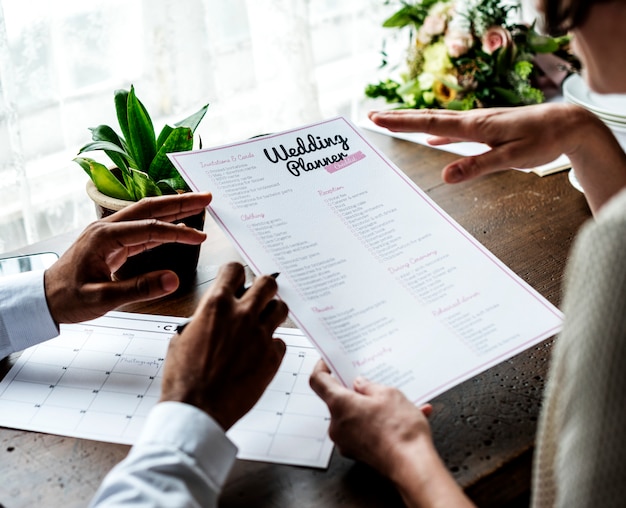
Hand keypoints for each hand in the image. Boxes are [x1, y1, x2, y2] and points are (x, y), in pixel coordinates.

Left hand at [44, 192, 211, 323]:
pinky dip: (162, 226)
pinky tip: (177, 227)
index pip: (150, 228)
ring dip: (173, 210)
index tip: (199, 237)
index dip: (178, 232)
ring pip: (147, 214)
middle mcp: (106, 227)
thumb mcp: (103, 298)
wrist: (44, 299)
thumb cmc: (67, 298)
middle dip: (180, 202)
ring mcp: (109, 232)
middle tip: (205, 197)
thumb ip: (139, 289)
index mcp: (104, 237)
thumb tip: (172, 280)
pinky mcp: (112, 241)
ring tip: (197, 206)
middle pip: (150, 208)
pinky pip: (142, 229)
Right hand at [160, 262, 287, 429]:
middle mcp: (242, 315)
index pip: (234, 269)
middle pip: (268, 282)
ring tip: (263, 324)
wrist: (196, 409)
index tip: (236, 281)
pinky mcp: (272, 356)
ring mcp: (260, 335)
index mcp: (216, 306)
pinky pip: (280, 341)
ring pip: (281, 308)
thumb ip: (203, 318)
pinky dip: (272, 345)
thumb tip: (212, 314)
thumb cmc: (184, 377)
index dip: (236, 275)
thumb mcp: (183, 337)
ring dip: (272, 313)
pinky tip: (260, 354)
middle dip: (263, 288)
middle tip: (259, 298)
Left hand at [309, 360, 431, 476]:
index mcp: (340, 405)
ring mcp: (347, 441)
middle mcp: (337, 425)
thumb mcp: (389, 394)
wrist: (412, 466)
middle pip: (339, 400)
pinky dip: (381, 423)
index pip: (318, 381)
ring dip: (373, 407)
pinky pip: (366, 431)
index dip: (322, 367)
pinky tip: (406, 418)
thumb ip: (369, 386)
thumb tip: (360, 384)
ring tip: (399, 402)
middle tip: (372, 382)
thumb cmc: (399, 430)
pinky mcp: (359, 453)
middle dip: (356, 390)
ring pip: (355, 416)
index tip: (329, 362)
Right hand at [369, 104, 625, 212]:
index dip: (402, 122)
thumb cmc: (543, 141)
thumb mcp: (511, 158)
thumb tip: (445, 176)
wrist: (567, 124)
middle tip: (372, 115)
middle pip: (428, 118)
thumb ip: (477, 166)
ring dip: (413, 121)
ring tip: (393, 122)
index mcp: (475, 126)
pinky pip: (452, 129)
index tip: (377, 119)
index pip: (430, 123)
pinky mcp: (486, 128)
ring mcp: (478, 122)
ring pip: (438, 121)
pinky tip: (431, 138)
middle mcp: (473, 120)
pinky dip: (436, 131)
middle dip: (399, 118)